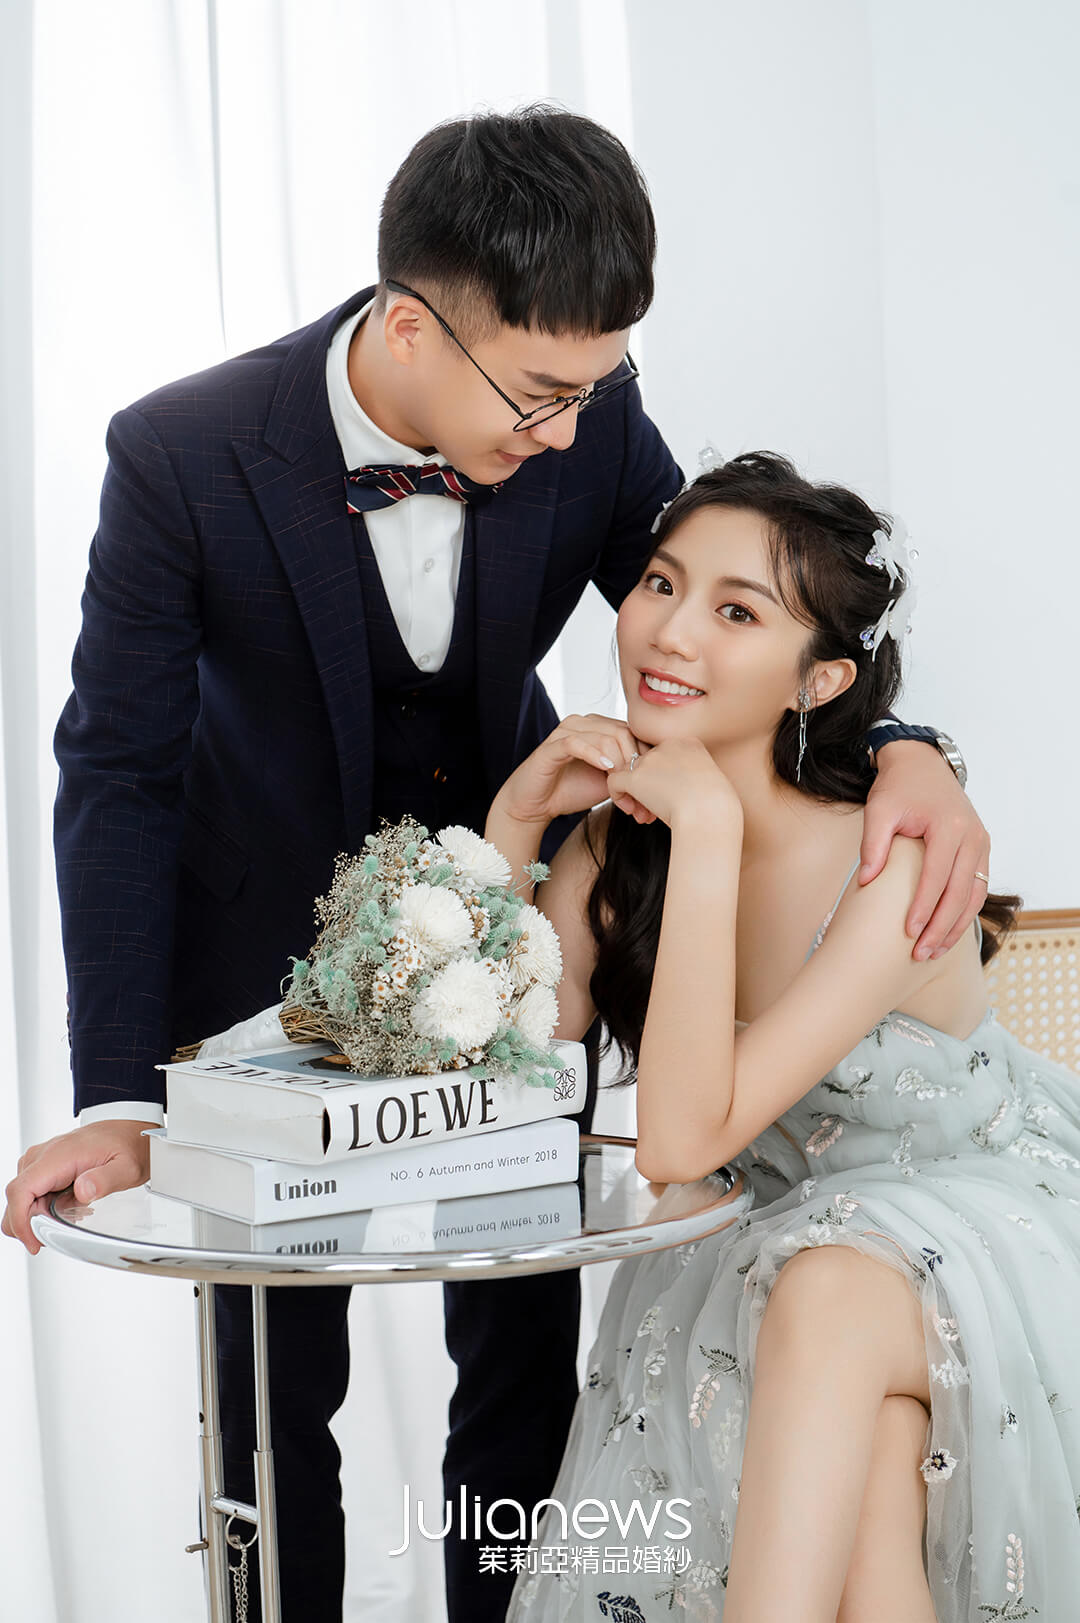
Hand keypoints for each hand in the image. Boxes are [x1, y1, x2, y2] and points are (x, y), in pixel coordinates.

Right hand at [2, 1119, 155, 1254]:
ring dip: (35, 1217)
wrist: (128, 1130)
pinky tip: (63, 1211)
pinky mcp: (43, 1166)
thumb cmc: (127, 1146)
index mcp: (58, 1156)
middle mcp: (42, 1156)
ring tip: (67, 1218)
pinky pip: (30, 1193)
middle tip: (56, 1235)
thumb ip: (105, 1180)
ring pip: (20, 1198)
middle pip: (16, 1199)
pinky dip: (39, 1209)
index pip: (20, 1190)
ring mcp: (40, 1160)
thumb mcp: (127, 1168)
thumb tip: (83, 1191)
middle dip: (28, 1225)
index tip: (34, 1242)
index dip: (20, 1221)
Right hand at [494, 714, 640, 827]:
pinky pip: (576, 743)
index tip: (651, 789)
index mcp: (600, 728)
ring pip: (604, 736)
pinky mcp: (551, 745)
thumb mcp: (609, 783)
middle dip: (634, 765)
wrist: (536, 805)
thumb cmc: (572, 790)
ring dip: (618, 764)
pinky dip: (594, 755)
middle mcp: (584, 723)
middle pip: (623, 733)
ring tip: (622, 789)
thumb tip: (659, 781)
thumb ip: (630, 774)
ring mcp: (566, 731)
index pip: (634, 733)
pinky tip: (607, 770)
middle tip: (637, 795)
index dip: (647, 759)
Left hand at [605, 737, 742, 833]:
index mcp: (689, 743)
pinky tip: (630, 811)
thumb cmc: (717, 808)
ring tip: (644, 814)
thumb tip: (677, 787)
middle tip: (654, 808)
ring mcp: (651, 760)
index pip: (664, 755)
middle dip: (647, 785)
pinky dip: (618, 797)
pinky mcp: (636, 777)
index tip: (671, 797)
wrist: (711, 816)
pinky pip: (614, 781)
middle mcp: (668, 745)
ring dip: (634, 793)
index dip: (662, 777)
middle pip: (646, 762)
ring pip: (629, 771)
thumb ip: (690, 777)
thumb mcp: (709, 784)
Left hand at [860, 740, 990, 959]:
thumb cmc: (899, 787)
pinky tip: (947, 933)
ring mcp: (981, 843)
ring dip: (956, 927)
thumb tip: (865, 882)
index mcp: (950, 826)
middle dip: (941, 927)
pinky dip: (964, 913)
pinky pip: (977, 888)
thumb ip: (873, 844)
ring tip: (934, 951)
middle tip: (921, 954)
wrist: (923, 765)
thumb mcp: (879, 809)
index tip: (908, 933)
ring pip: (974, 895)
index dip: (924, 907)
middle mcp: (973, 836)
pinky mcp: (981, 850)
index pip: (938, 876)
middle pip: (960, 893)